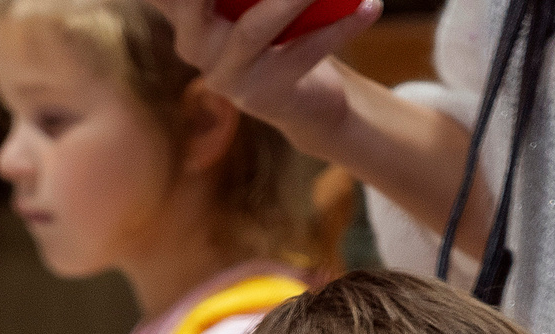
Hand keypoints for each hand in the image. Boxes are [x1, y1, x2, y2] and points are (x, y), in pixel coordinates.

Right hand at [144, 0, 379, 152]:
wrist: (308, 103)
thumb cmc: (278, 32)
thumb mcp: (247, 4)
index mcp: (185, 17)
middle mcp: (195, 47)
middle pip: (191, 2)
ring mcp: (228, 77)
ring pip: (254, 26)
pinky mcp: (266, 96)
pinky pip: (304, 53)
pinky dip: (341, 27)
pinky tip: (370, 6)